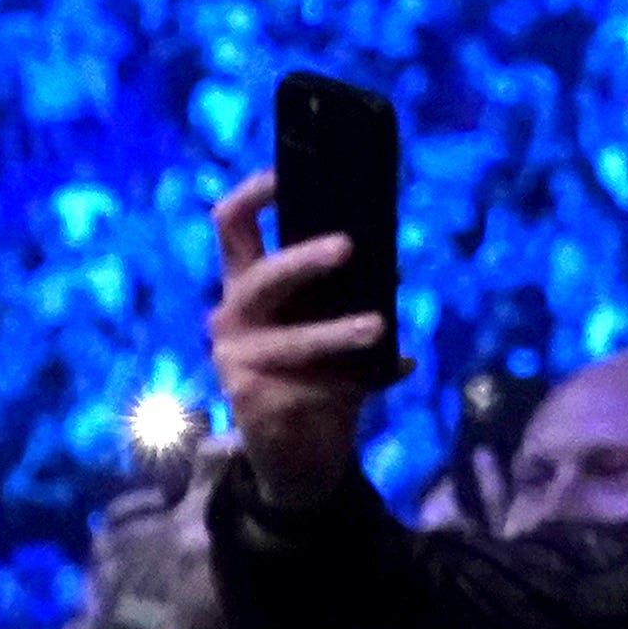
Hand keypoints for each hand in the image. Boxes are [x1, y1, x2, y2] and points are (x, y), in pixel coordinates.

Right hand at [205, 175, 386, 503]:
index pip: (232, 226)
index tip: (286, 173)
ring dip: (337, 332)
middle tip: (348, 247)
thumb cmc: (320, 374)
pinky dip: (360, 379)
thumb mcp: (329, 323)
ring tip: (378, 326)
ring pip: (294, 339)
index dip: (254, 194)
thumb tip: (395, 263)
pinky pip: (316, 385)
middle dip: (304, 260)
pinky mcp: (252, 400)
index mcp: (247, 286)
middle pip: (261, 276)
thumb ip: (350, 293)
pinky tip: (394, 368)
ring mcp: (236, 361)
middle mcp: (232, 316)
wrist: (300, 455)